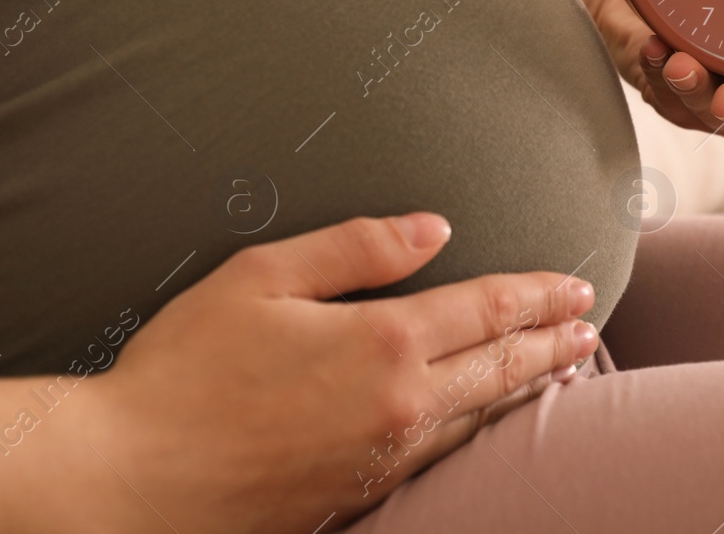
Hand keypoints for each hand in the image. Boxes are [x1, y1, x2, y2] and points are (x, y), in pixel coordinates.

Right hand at [76, 214, 598, 533]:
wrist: (135, 480)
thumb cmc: (184, 370)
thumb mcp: (262, 278)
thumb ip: (355, 247)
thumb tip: (433, 228)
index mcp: (382, 341)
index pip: (487, 309)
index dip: (538, 294)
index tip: (578, 285)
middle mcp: (400, 405)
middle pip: (500, 367)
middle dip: (550, 342)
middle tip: (588, 327)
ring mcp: (384, 459)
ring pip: (480, 417)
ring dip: (527, 388)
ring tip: (560, 371)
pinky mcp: (360, 494)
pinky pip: (445, 456)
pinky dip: (483, 430)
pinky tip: (487, 422)